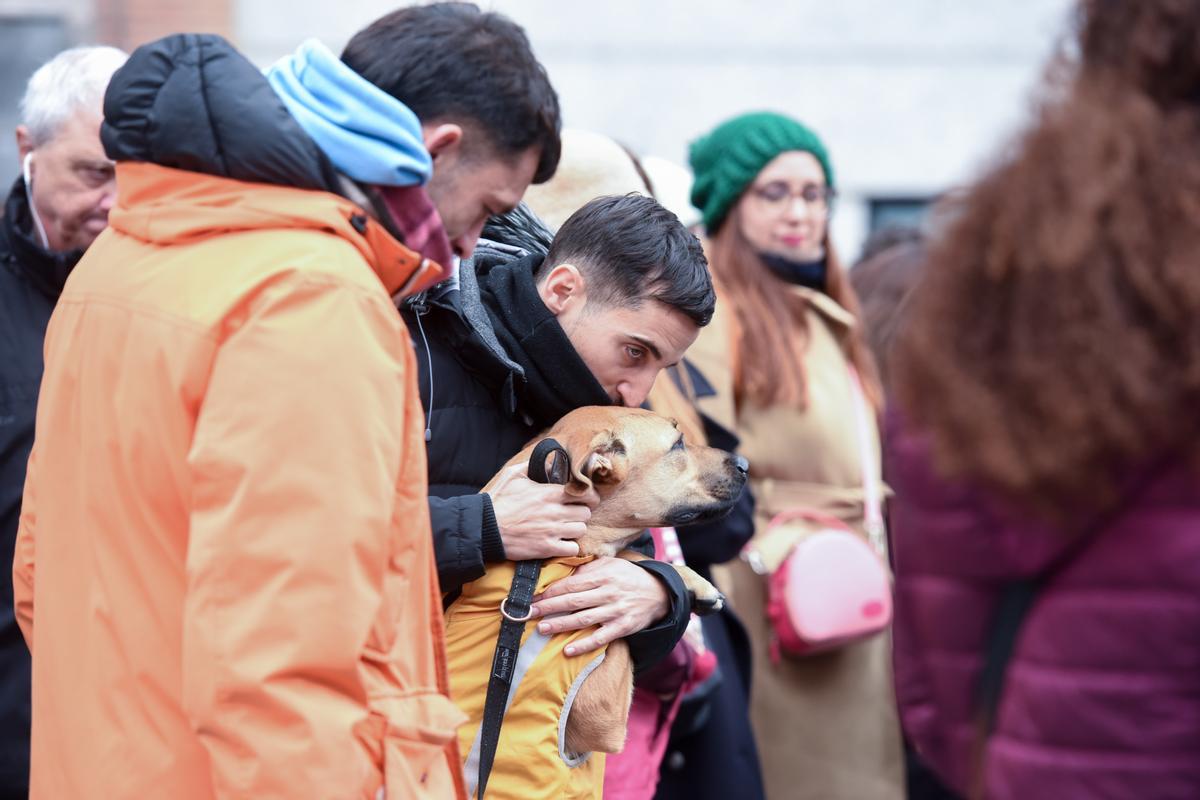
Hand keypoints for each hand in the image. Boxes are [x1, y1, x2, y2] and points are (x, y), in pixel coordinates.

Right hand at [486, 462, 596, 560]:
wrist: (484, 528)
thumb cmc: (497, 501)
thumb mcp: (513, 476)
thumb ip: (533, 466)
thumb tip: (549, 461)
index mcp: (548, 493)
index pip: (584, 493)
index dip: (588, 495)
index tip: (585, 498)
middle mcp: (554, 512)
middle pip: (586, 512)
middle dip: (581, 512)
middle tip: (573, 513)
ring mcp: (552, 531)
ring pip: (581, 529)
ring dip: (576, 529)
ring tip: (566, 527)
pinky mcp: (546, 548)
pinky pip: (572, 548)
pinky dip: (569, 546)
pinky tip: (561, 542)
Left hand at [530, 557, 669, 655]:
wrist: (659, 592)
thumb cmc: (628, 576)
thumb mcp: (610, 564)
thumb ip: (587, 568)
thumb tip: (563, 574)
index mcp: (602, 576)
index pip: (571, 584)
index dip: (551, 592)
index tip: (533, 597)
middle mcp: (608, 593)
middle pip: (573, 602)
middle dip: (549, 607)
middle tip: (529, 613)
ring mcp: (616, 611)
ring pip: (583, 620)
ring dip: (561, 625)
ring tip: (542, 629)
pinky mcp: (623, 627)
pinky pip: (601, 638)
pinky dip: (584, 645)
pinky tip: (568, 651)